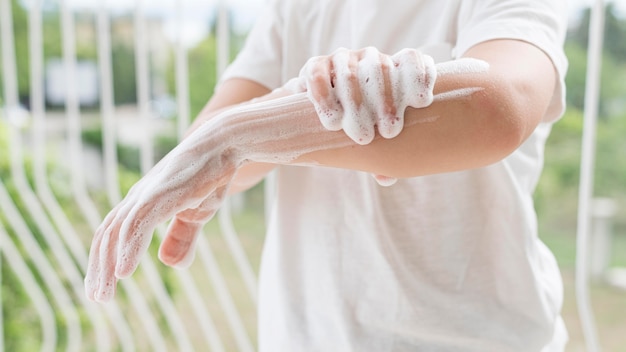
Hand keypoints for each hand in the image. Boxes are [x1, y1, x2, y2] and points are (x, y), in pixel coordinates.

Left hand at [85, 118, 238, 301]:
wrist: (225, 144)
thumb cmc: (211, 175)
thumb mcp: (196, 213)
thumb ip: (182, 237)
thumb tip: (170, 264)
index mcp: (143, 202)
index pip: (112, 232)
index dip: (104, 259)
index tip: (101, 286)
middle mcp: (138, 198)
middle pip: (106, 235)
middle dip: (98, 268)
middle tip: (97, 298)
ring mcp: (146, 195)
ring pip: (114, 234)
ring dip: (106, 266)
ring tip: (104, 295)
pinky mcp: (160, 195)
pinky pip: (136, 226)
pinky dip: (127, 249)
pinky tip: (124, 272)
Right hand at [292, 47, 436, 144]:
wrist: (315, 113)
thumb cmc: (357, 126)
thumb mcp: (375, 140)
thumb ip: (383, 157)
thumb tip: (387, 178)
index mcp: (393, 69)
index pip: (410, 60)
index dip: (418, 76)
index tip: (421, 102)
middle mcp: (370, 59)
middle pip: (382, 69)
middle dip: (387, 101)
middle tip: (389, 132)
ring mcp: (343, 60)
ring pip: (350, 74)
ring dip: (356, 104)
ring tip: (361, 136)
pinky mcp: (316, 66)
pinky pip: (319, 75)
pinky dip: (324, 97)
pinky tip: (332, 121)